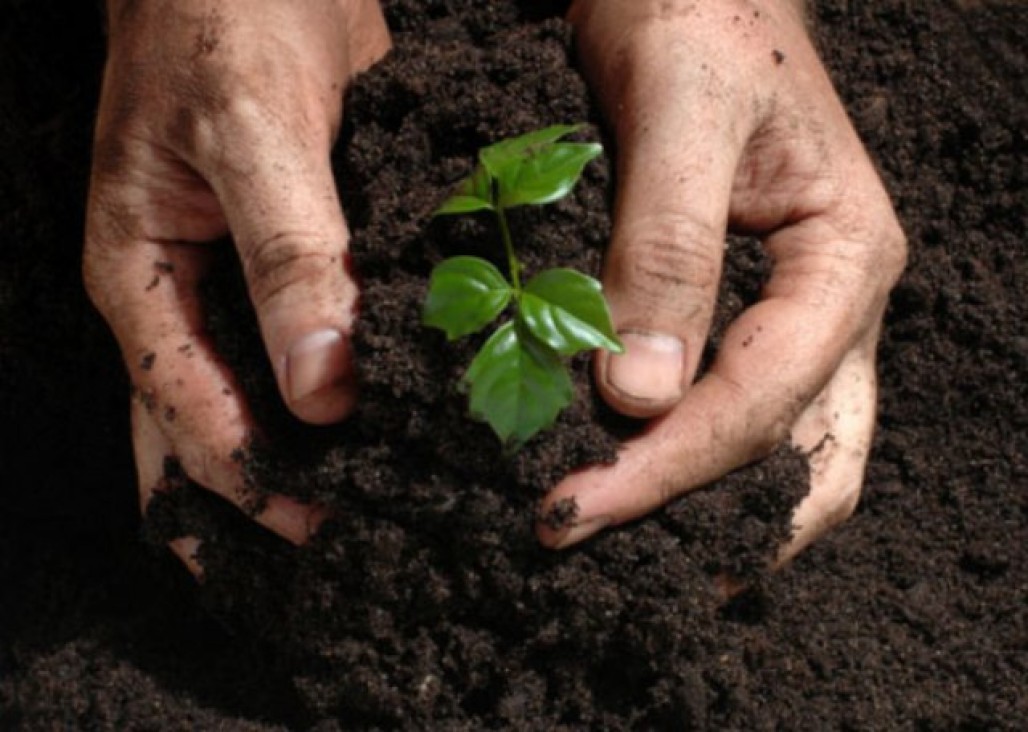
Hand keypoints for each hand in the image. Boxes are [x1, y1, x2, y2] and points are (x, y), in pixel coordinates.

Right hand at [84, 0, 389, 573]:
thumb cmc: (221, 22)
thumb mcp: (249, 131)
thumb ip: (285, 256)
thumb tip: (320, 389)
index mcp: (139, 276)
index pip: (184, 411)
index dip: (247, 480)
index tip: (317, 528)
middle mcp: (173, 292)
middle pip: (198, 426)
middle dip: (251, 495)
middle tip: (324, 555)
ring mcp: (219, 280)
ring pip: (237, 397)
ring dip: (279, 460)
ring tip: (337, 520)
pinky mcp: (271, 261)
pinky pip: (282, 347)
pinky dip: (312, 396)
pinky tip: (354, 429)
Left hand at [538, 0, 905, 565]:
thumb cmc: (696, 16)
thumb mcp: (682, 116)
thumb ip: (665, 250)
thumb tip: (635, 396)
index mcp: (845, 258)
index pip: (763, 401)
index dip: (668, 466)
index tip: (570, 508)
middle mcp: (836, 301)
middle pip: (799, 456)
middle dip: (699, 517)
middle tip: (582, 540)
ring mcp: (797, 311)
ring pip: (781, 448)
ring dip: (701, 505)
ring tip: (607, 535)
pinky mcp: (747, 309)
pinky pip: (738, 408)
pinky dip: (687, 457)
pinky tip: (625, 471)